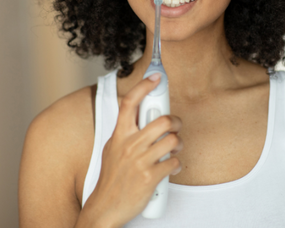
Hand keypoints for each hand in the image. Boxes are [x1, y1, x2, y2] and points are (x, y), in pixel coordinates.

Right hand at [78, 73, 182, 227]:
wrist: (105, 207)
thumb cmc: (112, 177)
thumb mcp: (112, 149)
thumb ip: (125, 133)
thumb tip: (140, 115)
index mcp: (119, 135)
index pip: (130, 103)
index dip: (144, 86)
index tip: (156, 77)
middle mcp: (129, 145)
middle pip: (162, 120)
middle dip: (175, 121)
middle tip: (176, 126)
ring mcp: (139, 161)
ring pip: (172, 140)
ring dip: (179, 143)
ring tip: (175, 148)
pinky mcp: (150, 177)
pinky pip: (174, 163)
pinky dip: (177, 165)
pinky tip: (171, 167)